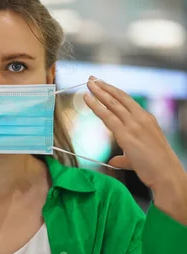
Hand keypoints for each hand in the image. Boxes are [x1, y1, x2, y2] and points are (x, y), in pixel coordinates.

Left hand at [84, 76, 186, 223]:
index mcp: (147, 119)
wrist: (166, 174)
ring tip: (88, 83)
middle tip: (91, 78)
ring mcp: (134, 125)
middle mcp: (141, 118)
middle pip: (119, 97)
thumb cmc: (155, 167)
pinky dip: (96, 106)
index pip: (127, 101)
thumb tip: (115, 160)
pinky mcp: (126, 134)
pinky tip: (87, 99)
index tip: (102, 84)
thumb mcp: (138, 156)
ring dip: (99, 91)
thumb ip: (124, 156)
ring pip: (112, 103)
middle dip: (104, 86)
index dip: (113, 91)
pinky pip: (107, 116)